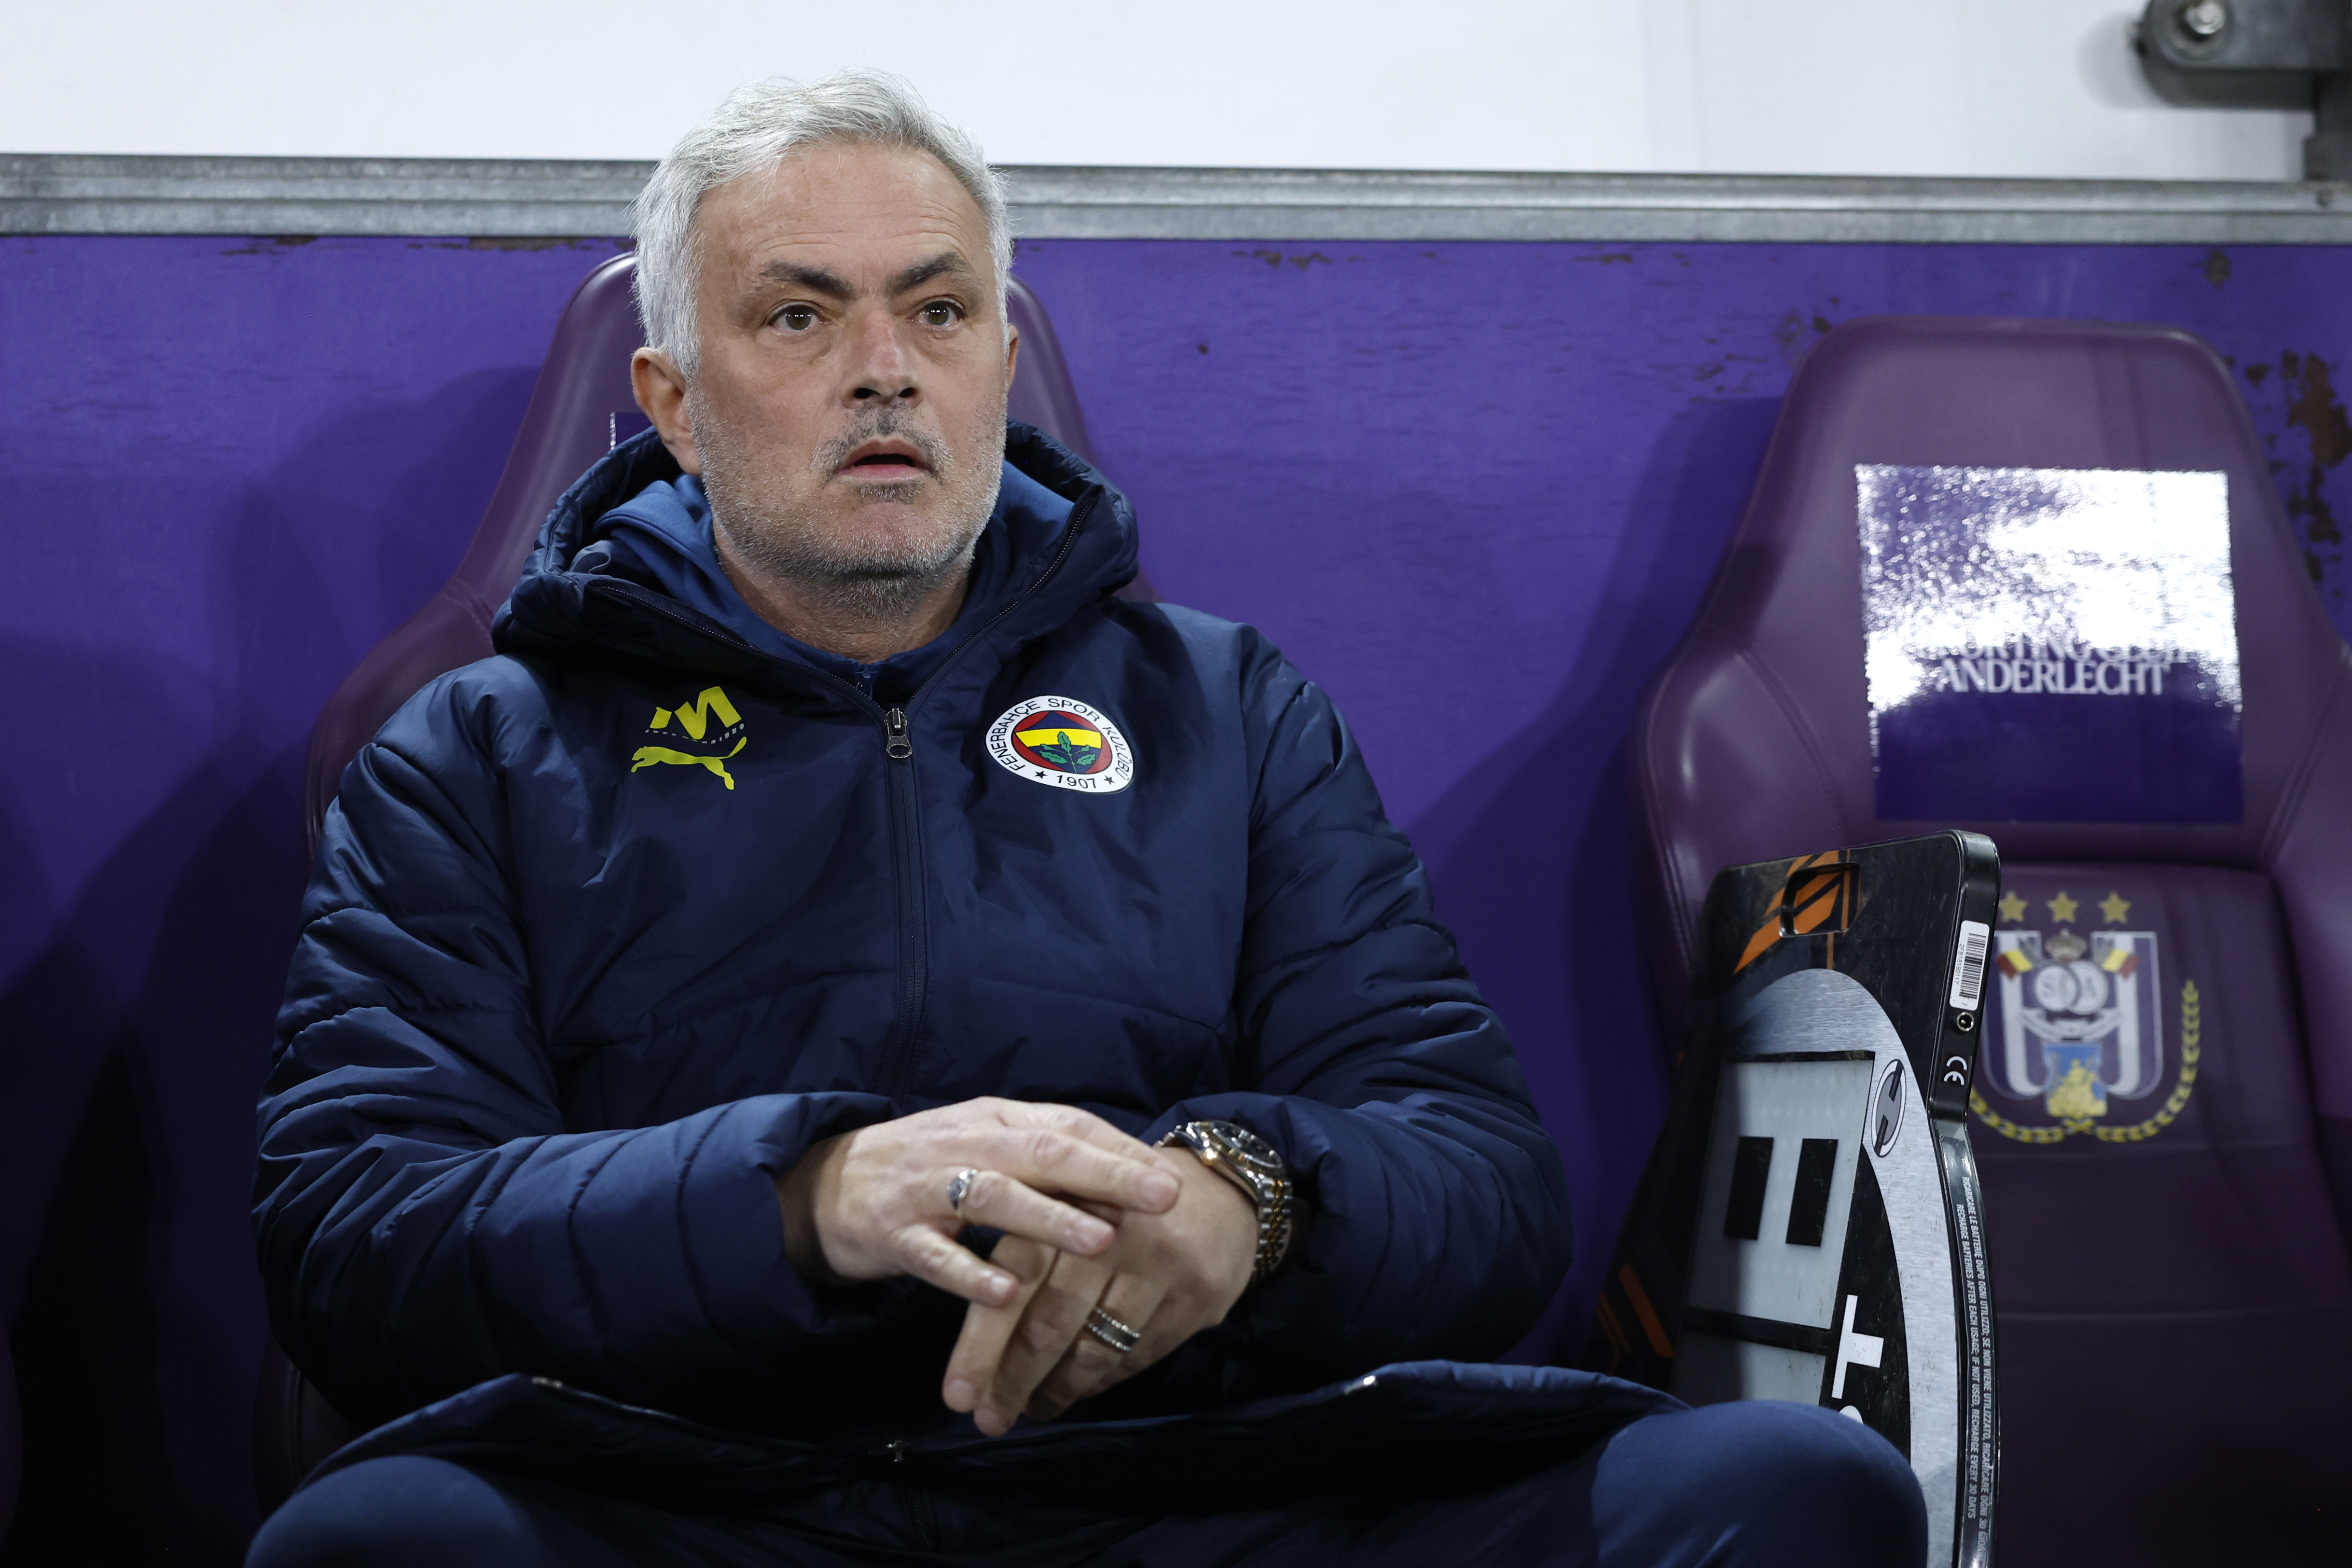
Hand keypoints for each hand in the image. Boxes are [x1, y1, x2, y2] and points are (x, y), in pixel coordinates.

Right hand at [774, 1098, 1179, 1308]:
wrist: (824, 1184)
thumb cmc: (926, 1168)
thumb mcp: (986, 1145)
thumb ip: (1046, 1153)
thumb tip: (1132, 1168)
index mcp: (995, 1121)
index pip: (1068, 1126)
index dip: (1121, 1149)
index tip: (1174, 1175)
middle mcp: (965, 1144)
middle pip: (1043, 1152)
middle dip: (1107, 1174)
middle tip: (1164, 1197)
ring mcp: (927, 1189)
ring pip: (995, 1198)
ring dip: (1050, 1219)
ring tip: (1101, 1240)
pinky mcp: (892, 1233)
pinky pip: (935, 1255)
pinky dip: (970, 1272)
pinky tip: (1006, 1291)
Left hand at [941, 1145, 1255, 1434]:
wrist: (1221, 1190)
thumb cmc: (1121, 1202)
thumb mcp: (1069, 1202)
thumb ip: (1024, 1250)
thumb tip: (973, 1339)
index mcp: (1070, 1199)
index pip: (1015, 1278)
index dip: (982, 1342)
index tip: (957, 1395)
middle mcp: (1115, 1231)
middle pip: (1050, 1322)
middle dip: (1011, 1380)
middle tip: (987, 1418)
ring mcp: (1162, 1266)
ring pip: (1095, 1349)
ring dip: (1055, 1389)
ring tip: (1029, 1408)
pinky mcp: (1198, 1297)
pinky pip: (1137, 1357)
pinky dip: (1099, 1381)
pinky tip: (1077, 1390)